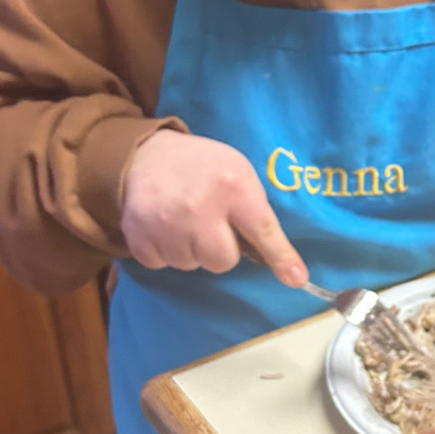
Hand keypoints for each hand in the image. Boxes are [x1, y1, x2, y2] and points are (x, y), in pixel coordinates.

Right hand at [121, 129, 306, 286]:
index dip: (280, 257)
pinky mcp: (138, 237)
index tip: (296, 278)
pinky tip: (164, 226)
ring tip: (184, 221)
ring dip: (191, 250)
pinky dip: (165, 251)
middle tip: (211, 226)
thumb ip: (255, 212)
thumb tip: (272, 261)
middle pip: (223, 261)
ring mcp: (166, 224)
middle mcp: (200, 207)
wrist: (146, 155)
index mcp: (233, 186)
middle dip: (220, 250)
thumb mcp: (239, 173)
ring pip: (191, 265)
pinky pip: (162, 264)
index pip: (262, 230)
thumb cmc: (204, 167)